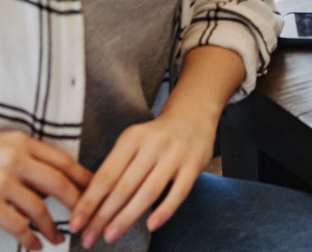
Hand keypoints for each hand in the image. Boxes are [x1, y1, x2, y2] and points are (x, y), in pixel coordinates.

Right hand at [0, 131, 91, 249]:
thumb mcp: (7, 148)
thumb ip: (30, 160)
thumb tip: (57, 186)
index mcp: (23, 142)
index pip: (63, 160)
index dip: (83, 176)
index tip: (97, 189)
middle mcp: (14, 159)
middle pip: (57, 182)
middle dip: (76, 201)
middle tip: (88, 216)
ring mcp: (0, 182)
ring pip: (38, 207)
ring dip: (52, 225)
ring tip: (60, 238)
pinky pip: (16, 224)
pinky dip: (29, 237)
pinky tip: (36, 245)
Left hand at [69, 109, 212, 247]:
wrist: (193, 115)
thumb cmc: (155, 137)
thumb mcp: (133, 141)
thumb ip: (115, 167)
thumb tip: (88, 205)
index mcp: (133, 137)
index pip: (106, 175)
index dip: (89, 202)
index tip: (75, 224)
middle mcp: (154, 143)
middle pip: (124, 186)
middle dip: (103, 216)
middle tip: (88, 238)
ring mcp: (176, 153)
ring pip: (149, 192)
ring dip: (127, 218)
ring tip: (110, 236)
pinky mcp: (194, 163)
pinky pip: (179, 192)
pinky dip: (164, 211)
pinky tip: (151, 225)